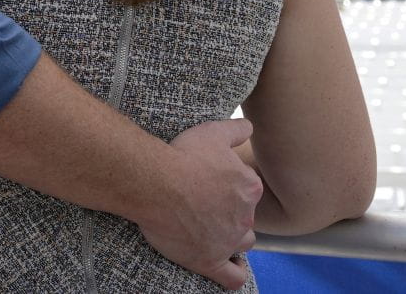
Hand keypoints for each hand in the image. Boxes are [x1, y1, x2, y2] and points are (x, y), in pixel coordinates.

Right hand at [136, 118, 260, 290]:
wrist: (155, 182)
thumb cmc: (182, 156)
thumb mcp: (212, 132)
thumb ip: (236, 129)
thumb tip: (250, 127)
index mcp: (249, 187)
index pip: (249, 192)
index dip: (231, 189)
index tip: (212, 184)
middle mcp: (245, 216)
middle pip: (245, 218)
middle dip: (231, 214)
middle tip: (205, 206)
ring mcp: (229, 240)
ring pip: (243, 244)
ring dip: (233, 240)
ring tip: (212, 232)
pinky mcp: (210, 260)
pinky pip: (233, 277)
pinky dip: (233, 273)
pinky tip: (226, 265)